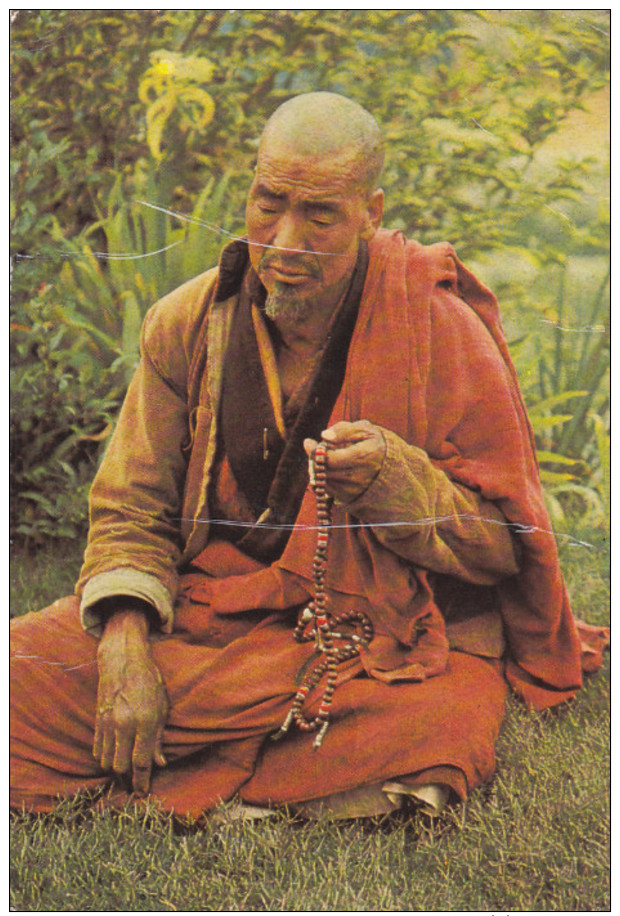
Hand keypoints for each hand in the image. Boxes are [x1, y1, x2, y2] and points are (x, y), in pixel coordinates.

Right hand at [94, 608, 168, 794]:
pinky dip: (105, 758)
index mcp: (145, 721)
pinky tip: (114, 757)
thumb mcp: (163, 707)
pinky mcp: (98, 720)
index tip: (142, 794)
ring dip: (116, 770)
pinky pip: (98, 749)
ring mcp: (108, 723)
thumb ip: (159, 738)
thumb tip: (160, 763)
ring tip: (125, 773)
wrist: (123, 660)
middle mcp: (125, 724)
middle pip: (121, 767)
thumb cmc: (149, 681)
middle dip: (127, 780)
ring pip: (107, 761)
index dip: (142, 782)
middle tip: (134, 785)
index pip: (141, 761)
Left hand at [304, 420, 385, 503]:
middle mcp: (360, 476)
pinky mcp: (349, 497)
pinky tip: (328, 469)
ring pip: (323, 481)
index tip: (310, 443)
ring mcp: (354, 489)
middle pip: (325, 471)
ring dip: (317, 469)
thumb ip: (343, 430)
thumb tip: (324, 436)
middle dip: (314, 460)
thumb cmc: (373, 443)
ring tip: (323, 458)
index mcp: (364, 456)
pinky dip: (323, 478)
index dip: (316, 451)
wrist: (389, 466)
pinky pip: (327, 489)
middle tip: (313, 449)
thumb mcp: (364, 429)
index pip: (331, 459)